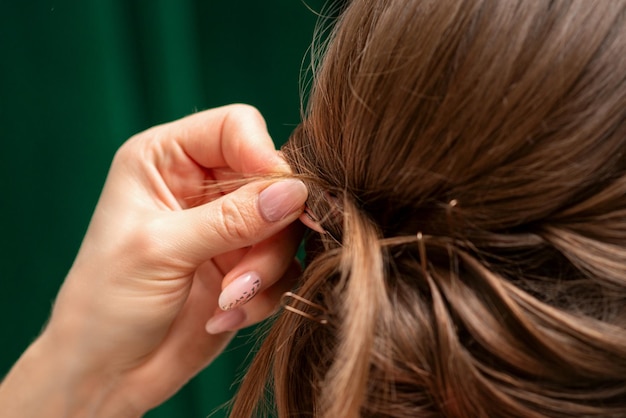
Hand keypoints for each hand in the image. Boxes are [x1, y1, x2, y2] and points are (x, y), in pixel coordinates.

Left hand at [0, 105, 306, 416]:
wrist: (107, 372)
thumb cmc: (107, 301)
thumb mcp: (161, 249)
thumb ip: (231, 218)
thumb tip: (295, 192)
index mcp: (166, 159)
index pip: (235, 127)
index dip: (262, 155)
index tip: (277, 197)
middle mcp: (201, 187)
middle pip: (270, 179)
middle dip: (265, 231)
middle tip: (242, 275)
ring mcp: (227, 228)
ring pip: (285, 227)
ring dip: (263, 269)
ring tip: (228, 300)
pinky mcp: (245, 266)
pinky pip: (284, 267)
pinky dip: (262, 294)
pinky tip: (223, 316)